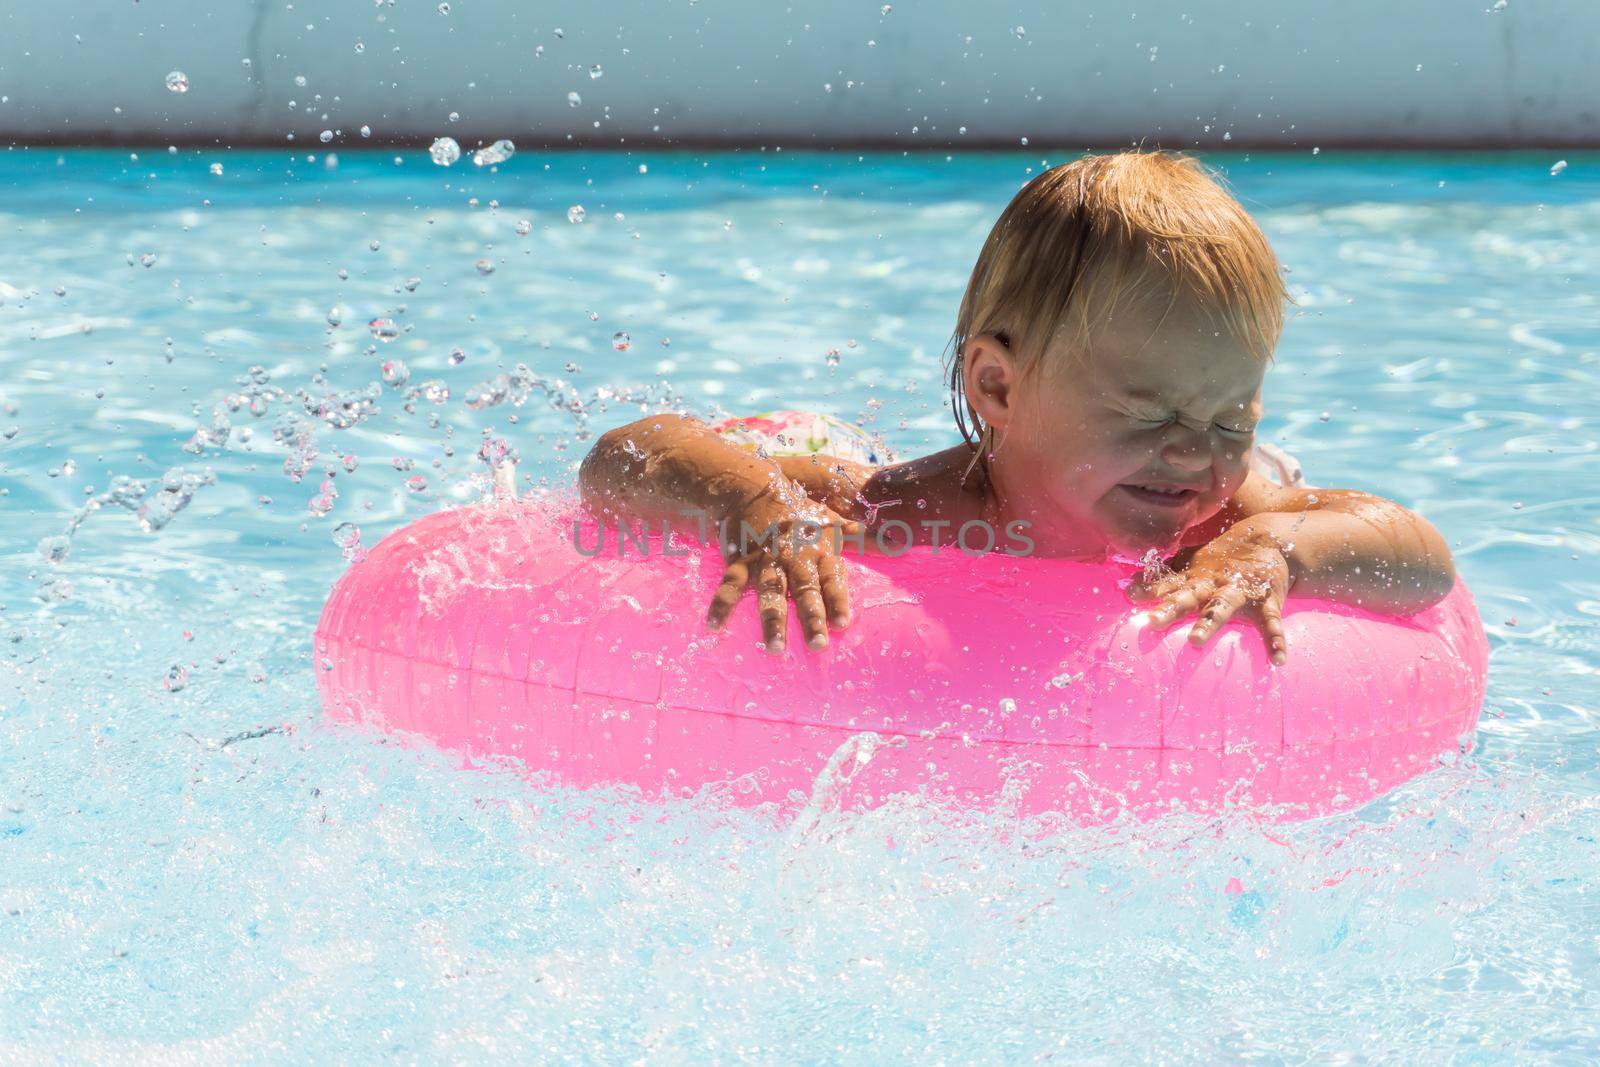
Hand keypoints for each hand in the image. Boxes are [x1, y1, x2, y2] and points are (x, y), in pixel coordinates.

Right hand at [706, 479, 863, 653]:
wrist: (753, 488)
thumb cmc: (799, 512)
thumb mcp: (834, 522)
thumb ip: (865, 538)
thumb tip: (901, 544)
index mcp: (818, 551)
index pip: (831, 579)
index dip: (838, 600)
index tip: (844, 623)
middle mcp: (793, 558)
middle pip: (804, 591)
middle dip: (810, 618)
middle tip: (817, 646)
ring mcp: (765, 561)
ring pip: (770, 592)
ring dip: (772, 620)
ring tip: (775, 647)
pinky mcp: (740, 561)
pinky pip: (730, 585)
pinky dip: (721, 605)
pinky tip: (714, 626)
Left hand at [1127, 521, 1292, 664]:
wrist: (1268, 542)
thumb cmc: (1221, 561)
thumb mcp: (1191, 564)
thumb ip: (1164, 576)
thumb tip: (1129, 585)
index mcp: (1195, 578)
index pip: (1168, 583)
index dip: (1150, 589)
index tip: (1130, 595)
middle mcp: (1214, 585)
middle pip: (1189, 596)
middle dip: (1171, 608)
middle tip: (1152, 622)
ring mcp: (1241, 593)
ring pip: (1222, 607)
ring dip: (1209, 622)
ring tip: (1195, 640)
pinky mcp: (1267, 602)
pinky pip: (1272, 623)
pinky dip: (1276, 640)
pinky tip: (1278, 660)